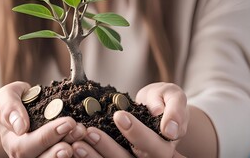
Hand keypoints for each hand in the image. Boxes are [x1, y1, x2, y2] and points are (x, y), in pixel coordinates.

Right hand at [0, 82, 85, 157]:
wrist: (18, 109)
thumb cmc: (14, 101)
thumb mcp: (6, 96)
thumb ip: (9, 107)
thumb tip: (21, 127)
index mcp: (11, 142)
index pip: (26, 146)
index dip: (48, 136)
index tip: (68, 122)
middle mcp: (22, 156)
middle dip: (62, 144)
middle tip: (79, 129)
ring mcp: (37, 157)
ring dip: (69, 151)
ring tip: (82, 134)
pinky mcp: (50, 153)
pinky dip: (75, 154)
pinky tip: (85, 142)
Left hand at [71, 82, 188, 157]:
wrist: (157, 105)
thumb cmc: (165, 100)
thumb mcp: (174, 97)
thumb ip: (174, 111)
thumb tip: (169, 130)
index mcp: (166, 147)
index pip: (154, 146)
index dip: (137, 133)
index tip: (120, 116)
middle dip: (108, 147)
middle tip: (89, 131)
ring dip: (94, 155)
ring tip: (76, 143)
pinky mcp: (119, 156)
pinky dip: (90, 155)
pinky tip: (74, 146)